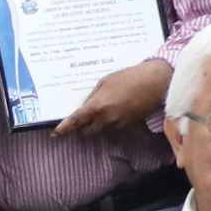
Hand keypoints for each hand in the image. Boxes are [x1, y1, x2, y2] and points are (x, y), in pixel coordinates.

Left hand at [54, 55, 172, 139]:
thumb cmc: (129, 78)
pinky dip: (108, 122)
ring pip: (100, 131)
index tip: (56, 133)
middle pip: (86, 132)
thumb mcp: (105, 82)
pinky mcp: (128, 126)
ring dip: (96, 124)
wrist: (155, 83)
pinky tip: (114, 108)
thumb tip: (84, 107)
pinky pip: (112, 127)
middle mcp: (107, 120)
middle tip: (79, 118)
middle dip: (80, 128)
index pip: (76, 121)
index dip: (64, 128)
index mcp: (98, 106)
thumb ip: (92, 97)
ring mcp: (118, 125)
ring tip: (102, 108)